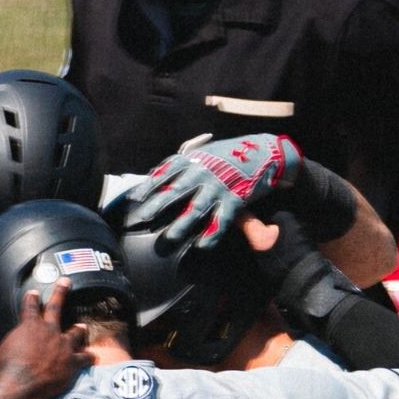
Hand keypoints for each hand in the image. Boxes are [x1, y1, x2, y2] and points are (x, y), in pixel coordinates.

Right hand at [0, 280, 91, 398]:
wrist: (22, 384)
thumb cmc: (8, 368)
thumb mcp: (3, 349)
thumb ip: (12, 342)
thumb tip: (12, 345)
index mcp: (30, 325)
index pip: (31, 306)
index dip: (32, 298)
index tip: (34, 293)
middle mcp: (49, 331)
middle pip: (56, 307)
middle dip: (60, 292)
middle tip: (65, 282)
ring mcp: (63, 345)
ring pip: (75, 333)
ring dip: (78, 330)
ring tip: (82, 327)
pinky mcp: (72, 361)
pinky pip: (84, 357)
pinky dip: (88, 357)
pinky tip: (92, 356)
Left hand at [127, 134, 302, 249]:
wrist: (263, 151)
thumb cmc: (229, 154)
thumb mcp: (205, 153)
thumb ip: (184, 165)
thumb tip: (157, 176)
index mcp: (193, 159)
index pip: (166, 172)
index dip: (149, 185)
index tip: (135, 199)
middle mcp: (203, 172)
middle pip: (176, 190)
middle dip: (158, 204)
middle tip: (143, 218)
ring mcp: (219, 186)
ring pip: (196, 208)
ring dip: (182, 224)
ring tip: (170, 238)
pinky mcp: (235, 200)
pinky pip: (221, 221)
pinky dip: (212, 235)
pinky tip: (202, 247)